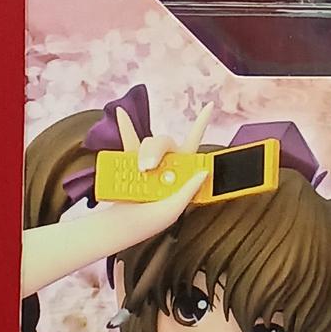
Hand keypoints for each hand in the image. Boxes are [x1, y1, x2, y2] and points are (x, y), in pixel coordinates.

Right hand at [21, 101, 214, 299]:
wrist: (121, 226)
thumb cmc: (149, 221)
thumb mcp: (173, 210)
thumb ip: (188, 191)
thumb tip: (204, 171)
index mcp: (179, 172)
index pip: (194, 146)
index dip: (201, 125)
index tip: (209, 106)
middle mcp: (165, 163)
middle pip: (166, 142)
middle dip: (157, 151)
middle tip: (148, 169)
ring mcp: (147, 160)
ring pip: (149, 143)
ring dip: (144, 153)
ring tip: (139, 171)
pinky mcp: (129, 161)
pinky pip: (129, 139)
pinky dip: (125, 125)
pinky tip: (122, 112)